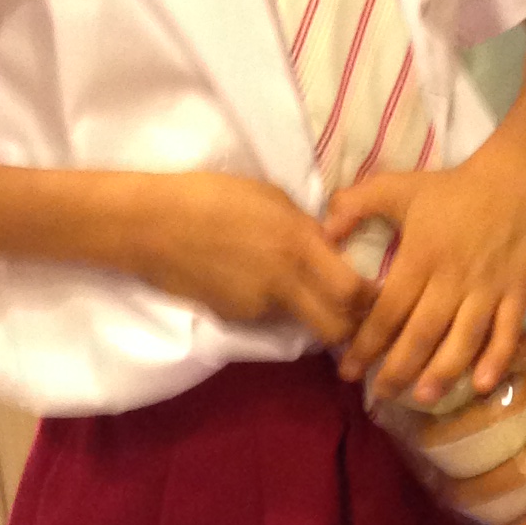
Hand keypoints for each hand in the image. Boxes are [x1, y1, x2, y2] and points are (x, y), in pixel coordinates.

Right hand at [125, 173, 375, 346]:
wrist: (149, 224)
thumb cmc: (212, 195)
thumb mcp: (273, 199)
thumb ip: (307, 229)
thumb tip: (332, 250)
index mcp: (298, 246)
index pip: (354, 292)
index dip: (371, 299)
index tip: (376, 292)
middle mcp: (284, 283)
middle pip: (336, 329)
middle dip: (350, 325)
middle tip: (351, 310)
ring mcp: (257, 306)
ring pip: (302, 323)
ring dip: (309, 313)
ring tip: (294, 285)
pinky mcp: (234, 318)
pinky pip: (268, 318)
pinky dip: (272, 306)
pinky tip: (252, 282)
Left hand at [327, 144, 525, 403]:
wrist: (512, 180)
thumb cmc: (449, 189)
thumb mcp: (396, 186)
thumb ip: (356, 205)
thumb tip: (322, 232)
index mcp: (421, 256)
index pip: (389, 310)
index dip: (367, 344)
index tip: (348, 370)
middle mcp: (453, 279)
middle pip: (423, 334)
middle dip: (399, 370)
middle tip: (380, 395)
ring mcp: (488, 288)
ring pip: (464, 339)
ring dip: (443, 372)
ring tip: (422, 397)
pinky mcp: (518, 292)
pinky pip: (508, 331)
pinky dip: (496, 359)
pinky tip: (482, 384)